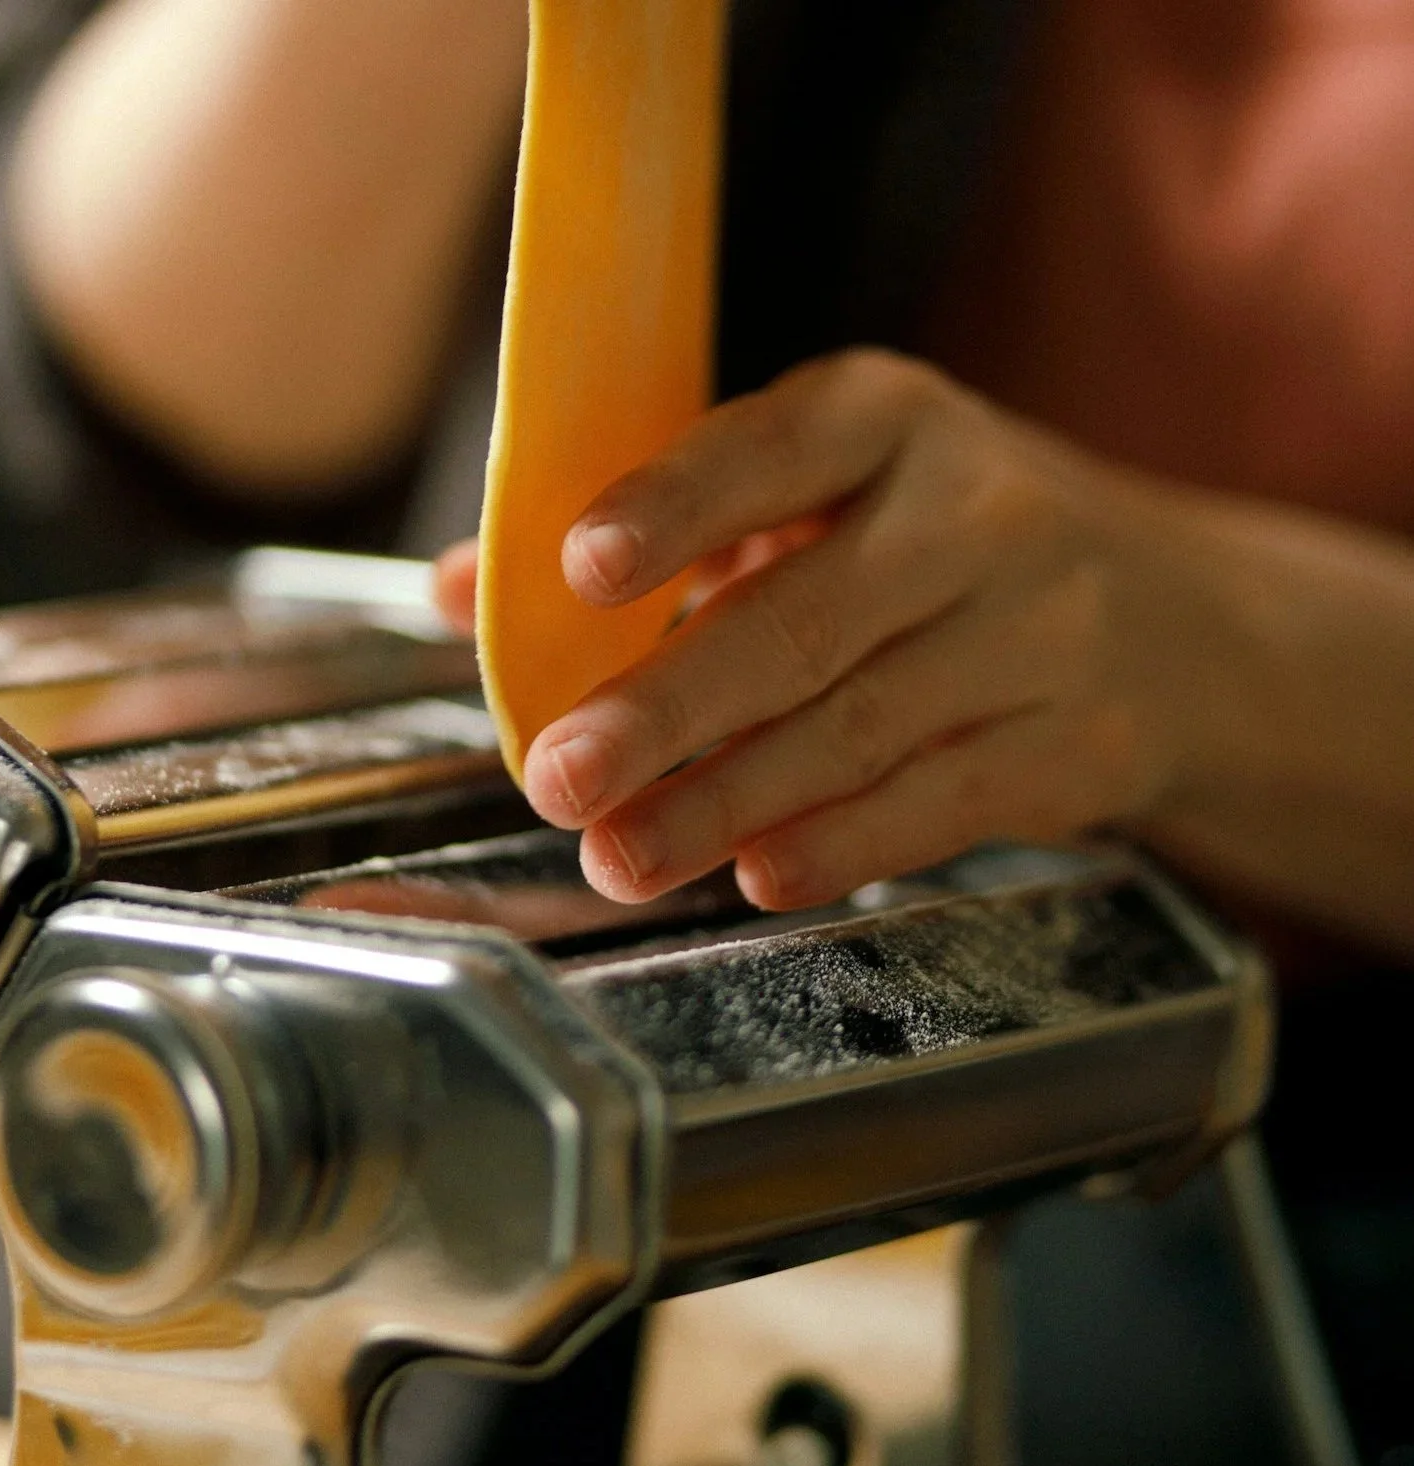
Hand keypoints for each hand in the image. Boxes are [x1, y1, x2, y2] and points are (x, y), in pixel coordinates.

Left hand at [506, 349, 1208, 909]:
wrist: (1173, 616)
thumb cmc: (936, 543)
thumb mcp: (817, 497)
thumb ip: (648, 537)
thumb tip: (462, 588)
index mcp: (885, 420)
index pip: (770, 450)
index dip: (675, 510)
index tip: (580, 569)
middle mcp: (973, 512)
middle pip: (805, 620)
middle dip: (670, 710)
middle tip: (562, 778)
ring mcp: (1038, 632)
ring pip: (862, 727)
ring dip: (726, 803)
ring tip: (621, 856)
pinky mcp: (1076, 744)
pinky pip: (942, 802)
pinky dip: (844, 844)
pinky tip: (759, 875)